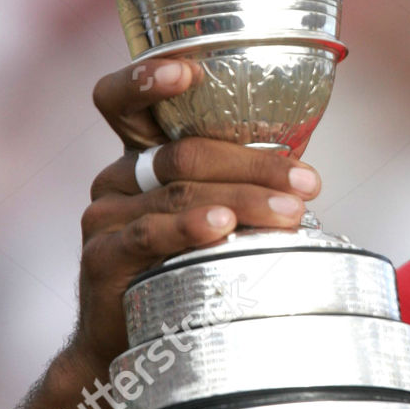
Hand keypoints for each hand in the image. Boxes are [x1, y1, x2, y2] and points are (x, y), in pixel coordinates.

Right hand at [76, 57, 320, 372]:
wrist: (130, 338)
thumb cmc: (184, 264)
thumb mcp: (210, 212)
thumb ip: (239, 184)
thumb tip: (307, 177)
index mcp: (140, 153)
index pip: (125, 99)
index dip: (148, 78)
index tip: (189, 70)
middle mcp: (117, 176)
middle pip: (183, 153)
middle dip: (254, 165)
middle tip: (305, 185)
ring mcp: (105, 215)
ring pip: (178, 193)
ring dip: (243, 200)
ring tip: (289, 214)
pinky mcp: (102, 257)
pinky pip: (149, 234)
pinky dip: (189, 227)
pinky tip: (220, 227)